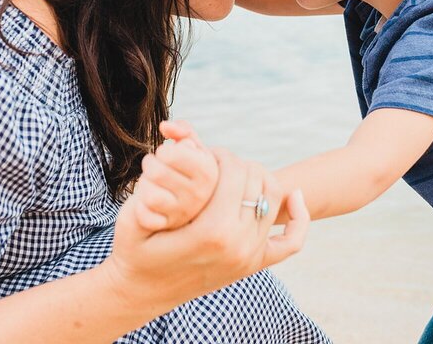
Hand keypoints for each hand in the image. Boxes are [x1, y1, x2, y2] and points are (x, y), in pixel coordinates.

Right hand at [109, 148, 309, 309]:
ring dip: (258, 179)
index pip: (236, 171)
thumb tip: (176, 141)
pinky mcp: (254, 265)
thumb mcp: (134, 216)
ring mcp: (250, 257)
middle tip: (214, 162)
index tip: (203, 153)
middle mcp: (239, 245)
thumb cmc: (134, 250)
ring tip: (233, 175)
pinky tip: (295, 196)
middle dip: (236, 163)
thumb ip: (151, 181)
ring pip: (274, 199)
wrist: (143, 292)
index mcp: (213, 231)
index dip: (220, 154)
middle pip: (257, 180)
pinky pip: (291, 241)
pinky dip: (299, 217)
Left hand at [128, 120, 217, 231]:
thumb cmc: (187, 171)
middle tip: (156, 169)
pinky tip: (148, 205)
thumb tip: (165, 126)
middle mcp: (199, 195)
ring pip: (148, 194)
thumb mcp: (192, 149)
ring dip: (144, 185)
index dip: (163, 152)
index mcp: (208, 172)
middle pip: (155, 171)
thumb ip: (183, 132)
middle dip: (150, 166)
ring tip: (152, 184)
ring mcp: (183, 213)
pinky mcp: (167, 227)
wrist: (188, 205)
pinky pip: (143, 215)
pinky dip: (140, 207)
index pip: (170, 154)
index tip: (168, 156)